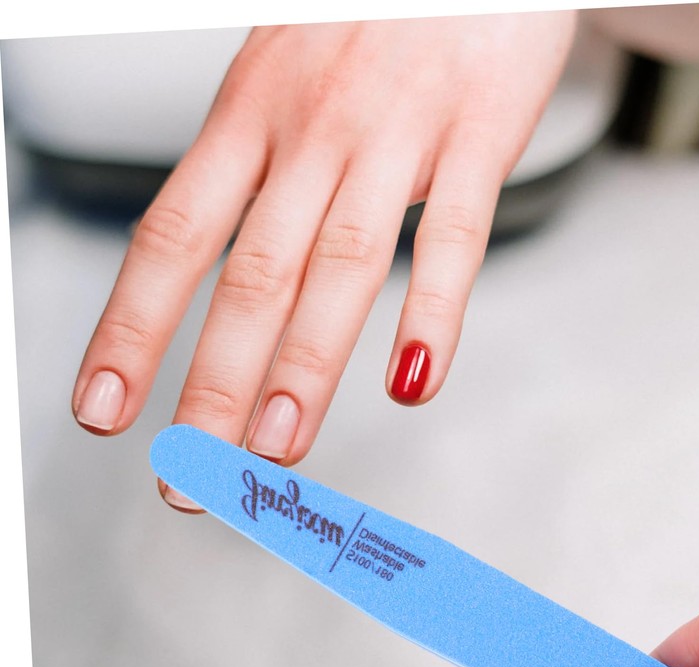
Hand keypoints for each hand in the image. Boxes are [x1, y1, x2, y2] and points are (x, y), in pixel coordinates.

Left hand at [71, 13, 576, 509]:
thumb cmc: (371, 17)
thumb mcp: (283, 73)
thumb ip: (258, 167)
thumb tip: (219, 262)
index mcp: (251, 116)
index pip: (173, 237)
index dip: (132, 330)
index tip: (106, 410)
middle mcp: (311, 130)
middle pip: (250, 275)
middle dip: (212, 384)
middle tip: (192, 474)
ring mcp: (394, 135)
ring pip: (340, 267)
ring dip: (303, 367)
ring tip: (275, 449)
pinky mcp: (478, 136)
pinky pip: (453, 238)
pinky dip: (432, 316)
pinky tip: (412, 381)